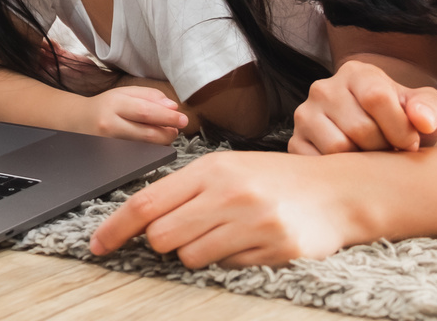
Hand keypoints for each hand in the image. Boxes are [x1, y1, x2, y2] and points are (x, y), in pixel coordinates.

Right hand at [79, 85, 189, 144]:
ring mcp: (109, 144)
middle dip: (168, 132)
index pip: (146, 111)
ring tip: (166, 132)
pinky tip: (152, 142)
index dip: (168, 116)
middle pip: (147, 133)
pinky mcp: (111, 157)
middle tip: (177, 128)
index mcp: (115, 104)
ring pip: (145, 147)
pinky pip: (138, 155)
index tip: (183, 118)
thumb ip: (150, 96)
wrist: (78, 121)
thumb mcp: (125, 92)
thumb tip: (172, 107)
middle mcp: (110, 125)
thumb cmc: (106, 105)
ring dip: (161, 141)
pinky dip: (150, 149)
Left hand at [90, 150, 361, 266]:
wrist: (339, 190)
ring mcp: (252, 223)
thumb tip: (141, 216)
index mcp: (211, 169)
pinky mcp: (274, 249)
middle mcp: (229, 194)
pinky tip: (251, 240)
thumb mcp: (228, 168)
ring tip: (226, 232)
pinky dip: (230, 259)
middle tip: (187, 231)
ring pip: (191, 256)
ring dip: (198, 251)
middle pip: (162, 236)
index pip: (147, 203)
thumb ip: (186, 189)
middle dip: (163, 241)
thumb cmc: (275, 178)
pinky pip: (228, 267)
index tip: (98, 245)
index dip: (116, 227)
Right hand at [289, 59, 436, 154]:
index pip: (376, 97)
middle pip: (359, 128)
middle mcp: (323, 89)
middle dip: (383, 148)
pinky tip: (353, 166)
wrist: (379, 130)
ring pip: (338, 148)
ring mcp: (305, 115)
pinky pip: (318, 165)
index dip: (400, 128)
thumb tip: (423, 121)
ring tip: (373, 158)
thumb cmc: (404, 118)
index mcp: (356, 73)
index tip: (412, 143)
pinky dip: (340, 173)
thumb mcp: (426, 107)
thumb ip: (429, 108)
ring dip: (363, 162)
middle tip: (391, 152)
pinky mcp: (296, 142)